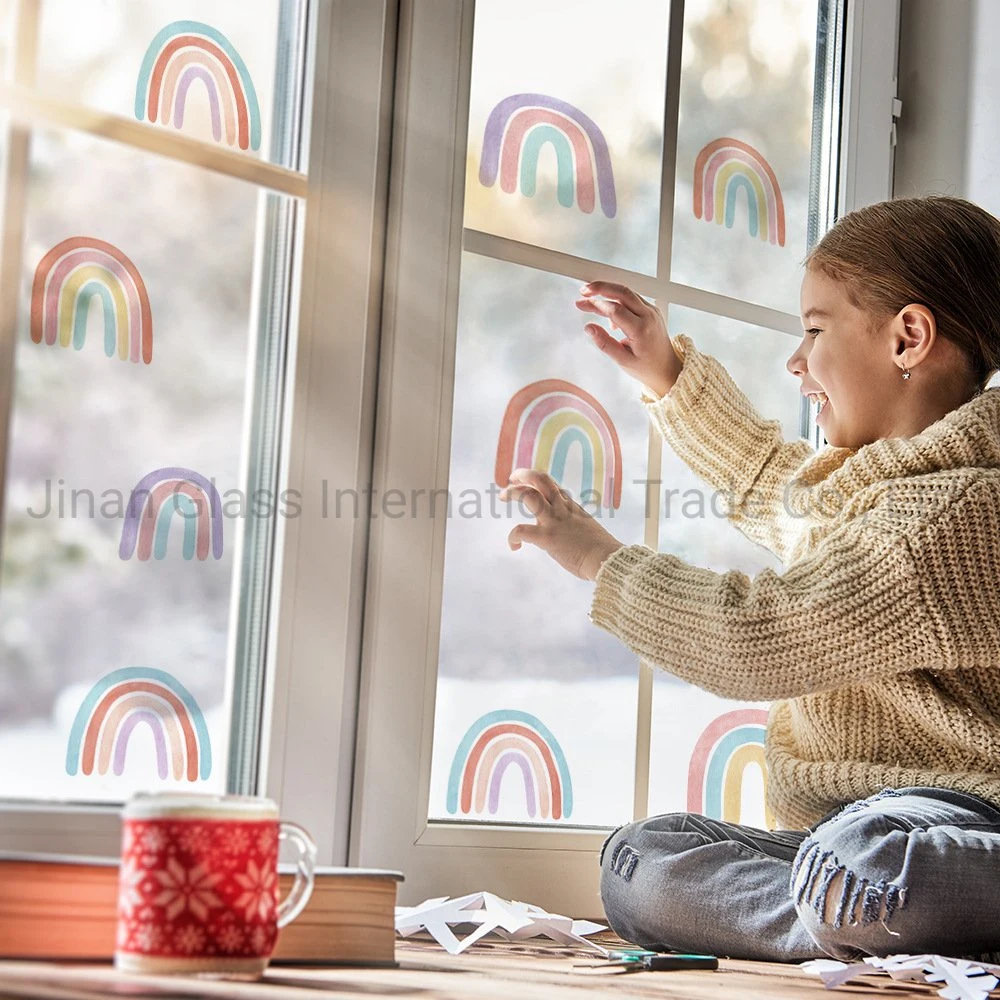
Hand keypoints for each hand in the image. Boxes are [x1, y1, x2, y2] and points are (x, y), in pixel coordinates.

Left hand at [498, 468, 623, 581]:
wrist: (607, 560)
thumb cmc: (602, 552)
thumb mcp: (588, 530)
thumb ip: (575, 527)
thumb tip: (568, 536)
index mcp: (572, 507)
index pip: (552, 486)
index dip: (537, 483)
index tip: (528, 486)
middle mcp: (562, 509)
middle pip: (541, 480)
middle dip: (523, 475)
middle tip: (511, 479)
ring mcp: (554, 521)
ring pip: (529, 495)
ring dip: (513, 492)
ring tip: (503, 496)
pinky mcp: (547, 537)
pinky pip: (521, 530)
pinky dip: (513, 536)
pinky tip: (514, 546)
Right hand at [575, 280, 682, 397]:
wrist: (667, 368)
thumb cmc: (646, 367)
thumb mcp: (623, 360)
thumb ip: (605, 344)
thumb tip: (589, 328)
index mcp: (642, 330)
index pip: (616, 310)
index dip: (597, 304)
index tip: (582, 303)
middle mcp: (649, 316)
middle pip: (623, 292)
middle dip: (601, 287)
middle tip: (584, 290)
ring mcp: (652, 311)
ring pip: (627, 293)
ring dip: (608, 290)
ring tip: (590, 296)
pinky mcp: (651, 309)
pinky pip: (632, 298)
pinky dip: (617, 299)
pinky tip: (607, 310)